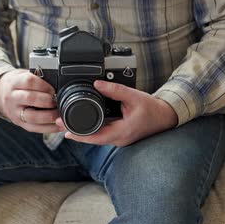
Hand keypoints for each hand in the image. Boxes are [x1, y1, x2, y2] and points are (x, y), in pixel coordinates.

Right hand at [0, 69, 59, 133]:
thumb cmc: (16, 84)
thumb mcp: (22, 75)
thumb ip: (36, 79)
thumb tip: (57, 84)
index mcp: (14, 83)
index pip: (29, 81)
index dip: (44, 85)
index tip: (54, 88)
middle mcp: (12, 98)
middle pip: (31, 99)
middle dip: (48, 100)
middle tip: (58, 100)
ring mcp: (14, 112)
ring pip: (32, 117)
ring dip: (49, 116)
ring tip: (60, 114)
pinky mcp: (19, 123)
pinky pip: (34, 128)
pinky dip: (49, 128)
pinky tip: (58, 125)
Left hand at [56, 80, 177, 146]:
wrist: (165, 117)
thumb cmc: (152, 109)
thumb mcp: (133, 96)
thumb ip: (115, 90)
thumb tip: (97, 84)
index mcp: (122, 132)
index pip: (96, 137)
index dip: (80, 136)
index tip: (65, 132)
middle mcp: (119, 139)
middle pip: (92, 139)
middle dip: (75, 133)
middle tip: (59, 123)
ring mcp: (119, 138)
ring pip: (96, 138)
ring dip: (82, 132)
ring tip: (65, 123)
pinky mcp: (119, 135)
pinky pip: (102, 135)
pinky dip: (91, 130)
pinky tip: (82, 124)